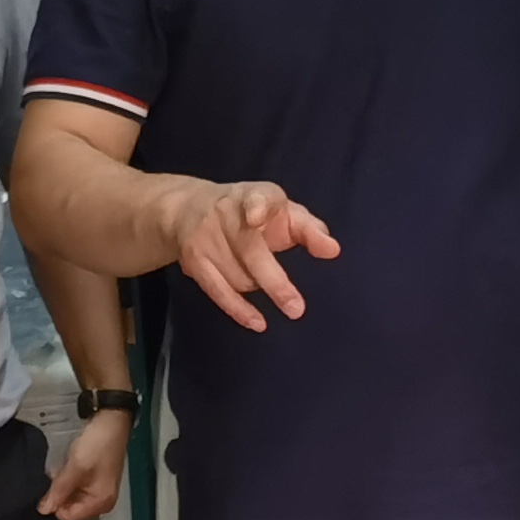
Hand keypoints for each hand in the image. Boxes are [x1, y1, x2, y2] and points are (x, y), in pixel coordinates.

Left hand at [38, 402, 130, 519]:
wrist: (111, 422)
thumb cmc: (97, 445)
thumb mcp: (74, 468)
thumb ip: (58, 491)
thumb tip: (43, 510)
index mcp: (100, 503)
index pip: (68, 517)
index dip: (54, 505)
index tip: (48, 489)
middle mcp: (101, 502)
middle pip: (70, 509)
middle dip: (59, 496)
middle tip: (55, 477)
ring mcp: (99, 491)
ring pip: (71, 498)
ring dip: (62, 487)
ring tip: (61, 470)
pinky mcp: (95, 481)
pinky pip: (76, 489)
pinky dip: (68, 481)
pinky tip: (66, 468)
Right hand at [174, 179, 339, 331]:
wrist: (187, 208)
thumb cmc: (251, 211)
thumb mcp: (281, 210)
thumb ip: (309, 229)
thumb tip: (332, 250)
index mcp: (253, 195)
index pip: (256, 198)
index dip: (256, 206)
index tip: (256, 217)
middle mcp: (226, 213)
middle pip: (250, 250)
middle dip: (273, 281)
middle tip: (296, 308)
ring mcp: (206, 238)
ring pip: (240, 278)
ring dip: (259, 286)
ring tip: (262, 278)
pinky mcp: (194, 261)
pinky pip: (218, 290)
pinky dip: (239, 310)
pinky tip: (258, 323)